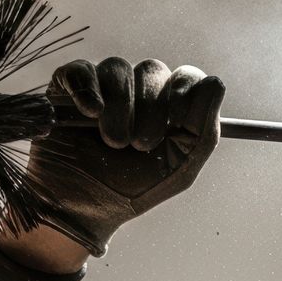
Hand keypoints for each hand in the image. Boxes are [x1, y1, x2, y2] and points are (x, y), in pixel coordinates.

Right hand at [21, 57, 225, 256]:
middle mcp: (135, 92)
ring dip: (120, 106)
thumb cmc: (132, 192)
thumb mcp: (179, 170)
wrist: (82, 212)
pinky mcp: (66, 91)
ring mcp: (101, 88)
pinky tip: (90, 113)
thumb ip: (204, 130)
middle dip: (150, 108)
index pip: (186, 76)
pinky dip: (86, 88)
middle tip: (140, 145)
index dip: (184, 91)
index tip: (176, 123)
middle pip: (152, 69)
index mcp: (167, 107)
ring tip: (113, 142)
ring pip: (117, 68)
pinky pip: (79, 70)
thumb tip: (216, 83)